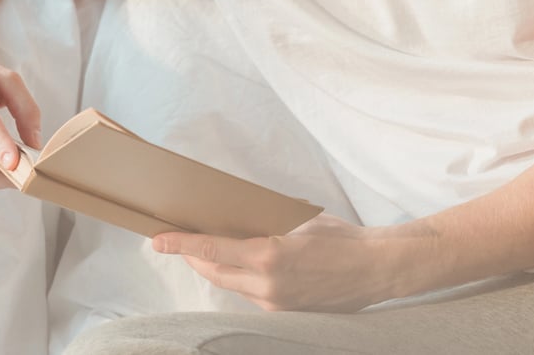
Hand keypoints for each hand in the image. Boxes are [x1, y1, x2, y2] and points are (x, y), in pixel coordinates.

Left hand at [153, 214, 411, 311]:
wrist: (376, 269)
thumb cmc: (343, 238)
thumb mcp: (301, 220)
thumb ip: (267, 224)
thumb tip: (241, 220)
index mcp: (270, 255)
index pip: (212, 250)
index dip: (181, 245)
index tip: (157, 240)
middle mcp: (267, 285)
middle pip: (214, 272)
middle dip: (193, 257)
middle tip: (176, 240)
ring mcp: (275, 303)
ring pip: (231, 285)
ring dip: (215, 268)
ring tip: (206, 250)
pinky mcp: (284, 313)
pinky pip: (250, 295)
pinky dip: (240, 279)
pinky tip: (241, 266)